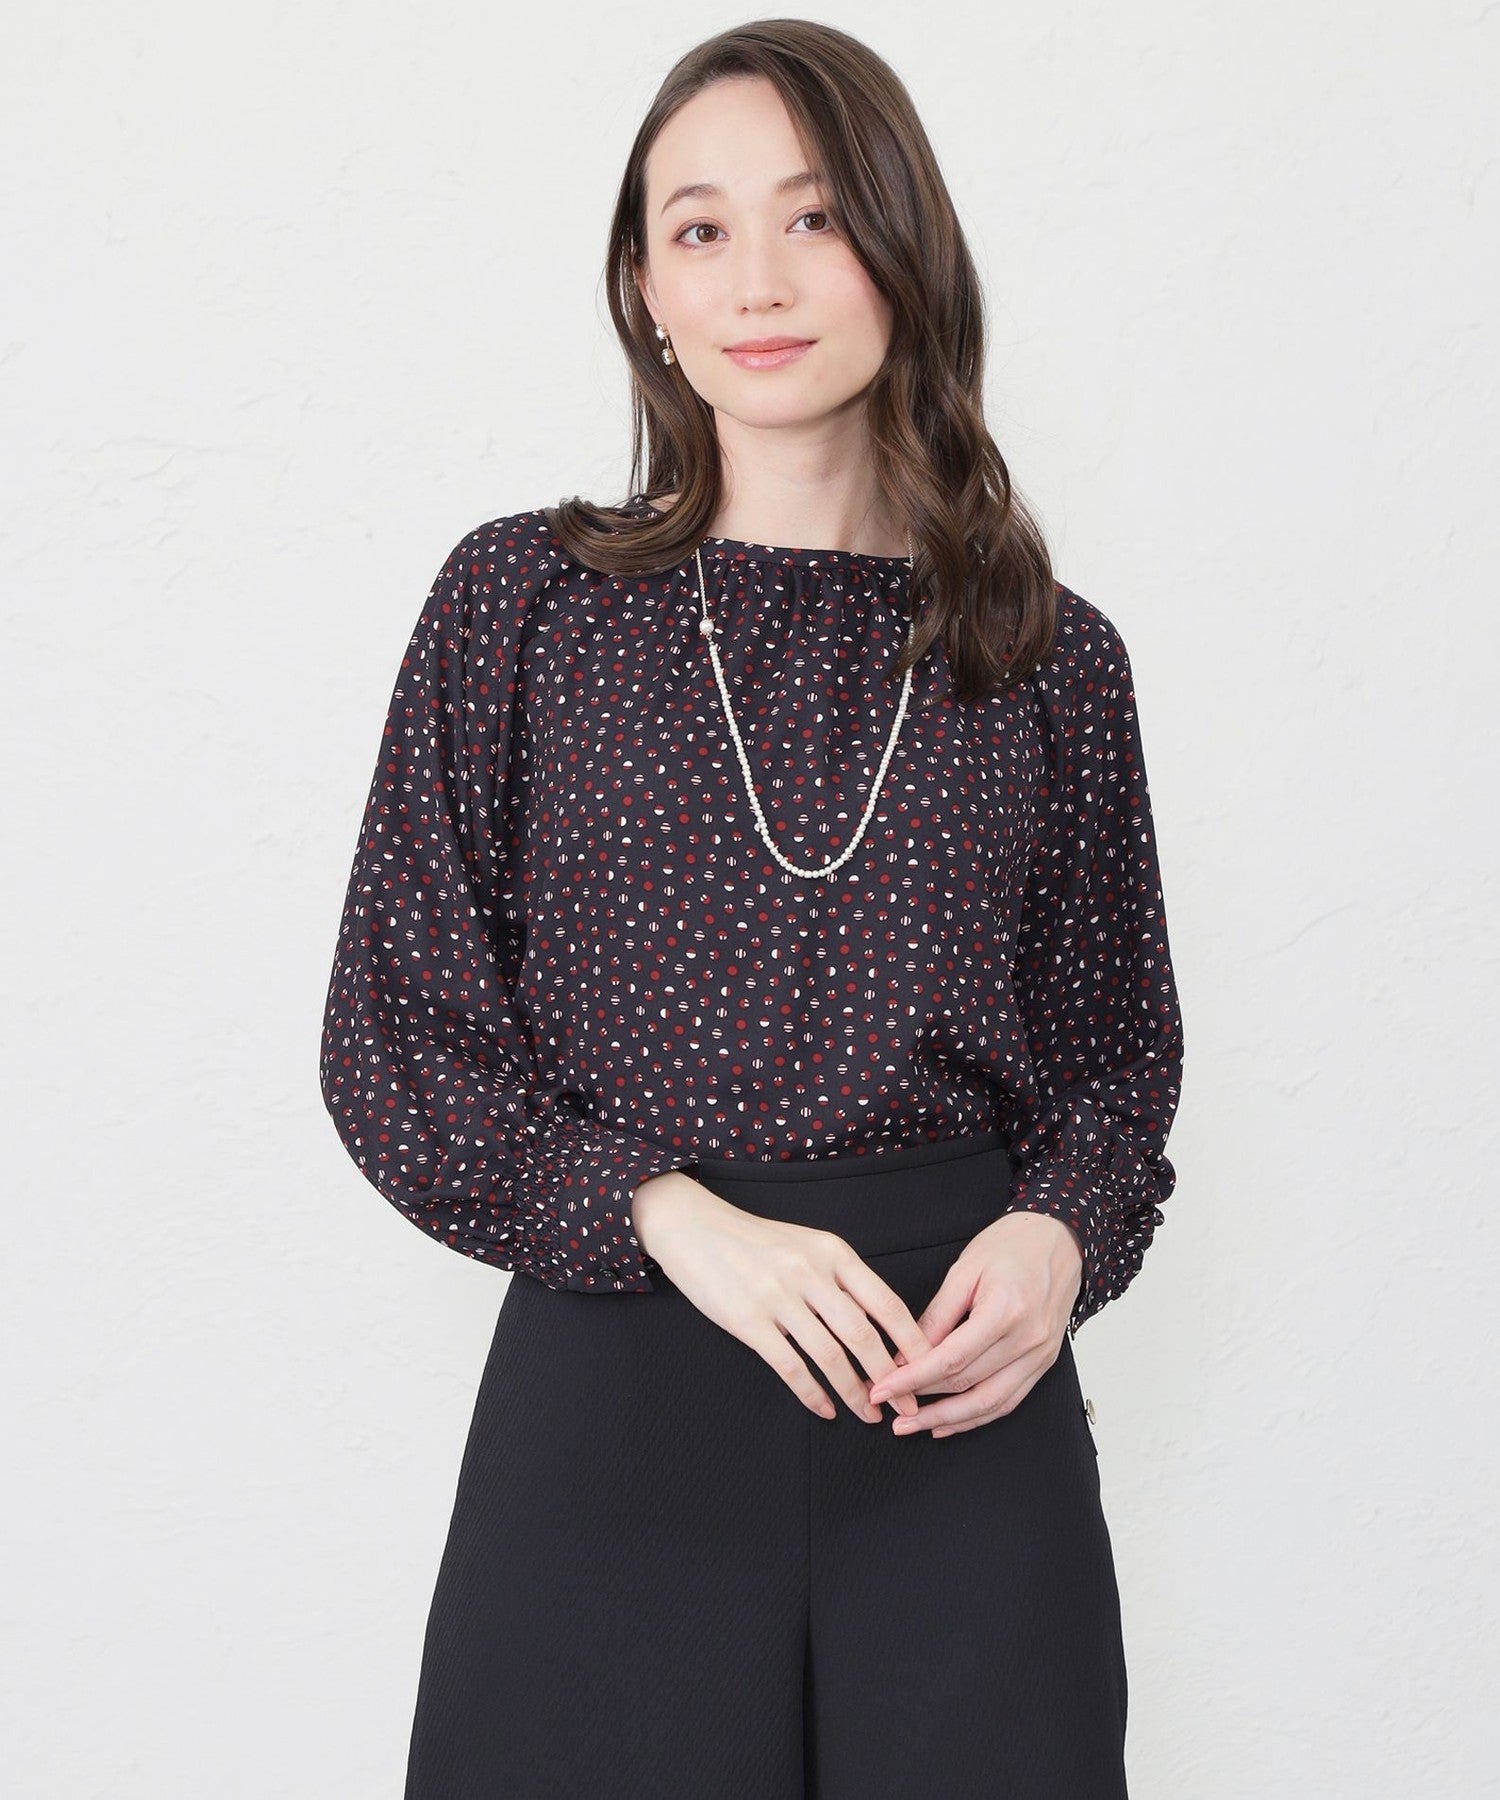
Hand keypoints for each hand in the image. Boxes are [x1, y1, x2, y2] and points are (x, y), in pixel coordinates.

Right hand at [632, 1171, 934, 1422]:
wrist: (695, 1228)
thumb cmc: (757, 1241)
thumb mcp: (808, 1245)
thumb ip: (842, 1278)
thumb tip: (881, 1325)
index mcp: (833, 1252)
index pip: (886, 1302)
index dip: (912, 1342)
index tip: (930, 1370)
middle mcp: (810, 1272)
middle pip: (864, 1334)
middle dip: (892, 1377)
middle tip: (908, 1405)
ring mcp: (778, 1296)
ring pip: (830, 1356)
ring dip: (855, 1392)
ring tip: (869, 1415)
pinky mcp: (748, 1320)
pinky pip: (790, 1367)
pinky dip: (813, 1394)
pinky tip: (825, 1410)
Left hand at [865, 1211, 1083, 1437]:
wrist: (1058, 1240)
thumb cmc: (1011, 1246)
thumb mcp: (965, 1270)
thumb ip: (936, 1315)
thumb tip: (905, 1354)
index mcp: (1005, 1311)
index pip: (950, 1358)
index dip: (912, 1379)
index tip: (882, 1388)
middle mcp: (1028, 1340)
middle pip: (967, 1383)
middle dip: (923, 1401)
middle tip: (888, 1408)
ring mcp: (1040, 1356)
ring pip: (990, 1403)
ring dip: (949, 1420)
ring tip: (913, 1427)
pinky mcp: (1044, 1364)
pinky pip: (1009, 1401)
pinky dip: (977, 1417)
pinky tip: (949, 1423)